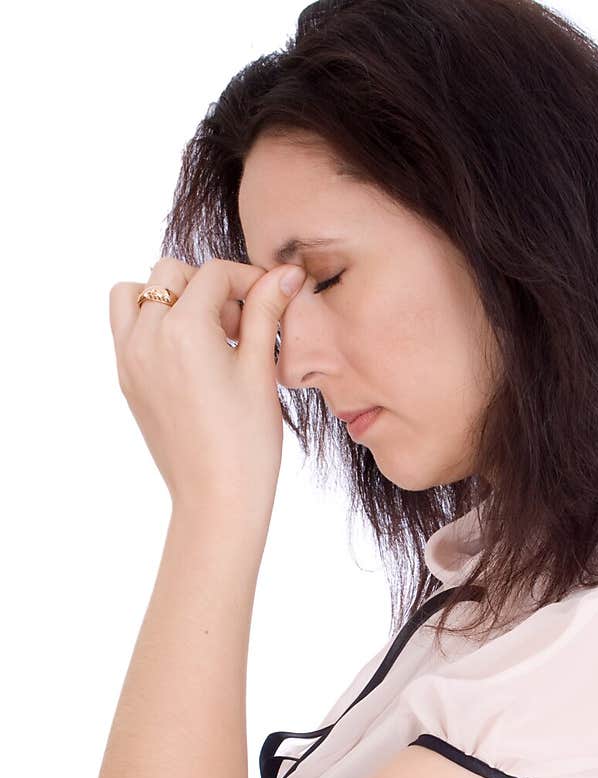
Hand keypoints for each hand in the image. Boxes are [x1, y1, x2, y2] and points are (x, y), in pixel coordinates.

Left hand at [108, 257, 305, 518]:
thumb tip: (284, 273)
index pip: (214, 274)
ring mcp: (130, 359)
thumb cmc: (247, 442)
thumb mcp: (260, 370)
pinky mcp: (127, 380)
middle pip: (172, 274)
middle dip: (208, 286)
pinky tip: (189, 355)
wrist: (216, 498)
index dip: (248, 279)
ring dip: (169, 297)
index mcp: (184, 329)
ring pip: (136, 294)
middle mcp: (147, 337)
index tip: (270, 296)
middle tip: (239, 325)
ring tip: (204, 331)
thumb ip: (265, 313)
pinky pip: (127, 328)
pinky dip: (153, 324)